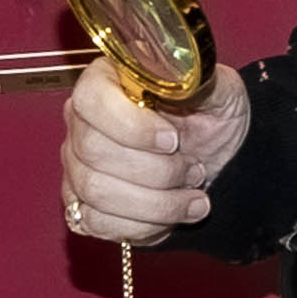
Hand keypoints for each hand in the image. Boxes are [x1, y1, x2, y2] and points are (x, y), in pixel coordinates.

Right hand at [61, 57, 249, 246]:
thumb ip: (197, 78)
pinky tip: (173, 215)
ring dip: (157, 202)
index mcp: (106, 82)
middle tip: (195, 170)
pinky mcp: (82, 205)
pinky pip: (97, 223)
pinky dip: (144, 226)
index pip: (91, 99)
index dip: (131, 126)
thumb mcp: (217, 90)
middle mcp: (82, 123)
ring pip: (97, 192)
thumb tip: (181, 72)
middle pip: (94, 152)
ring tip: (194, 194)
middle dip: (158, 171)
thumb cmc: (211, 118)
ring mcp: (77, 166)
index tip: (172, 140)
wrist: (219, 159)